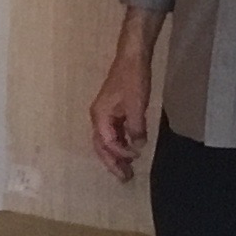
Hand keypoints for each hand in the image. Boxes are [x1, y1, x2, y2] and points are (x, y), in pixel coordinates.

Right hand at [91, 44, 153, 181]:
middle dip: (112, 163)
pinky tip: (131, 151)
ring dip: (117, 156)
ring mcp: (105, 114)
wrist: (133, 57)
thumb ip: (135, 128)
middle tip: (125, 178)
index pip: (107, 143)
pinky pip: (115, 133)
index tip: (135, 159)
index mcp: (100, 116)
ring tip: (128, 170)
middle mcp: (98, 117)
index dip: (120, 153)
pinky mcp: (114, 111)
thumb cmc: (132, 79)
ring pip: (108, 141)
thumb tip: (137, 147)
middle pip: (101, 146)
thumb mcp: (136, 105)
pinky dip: (121, 144)